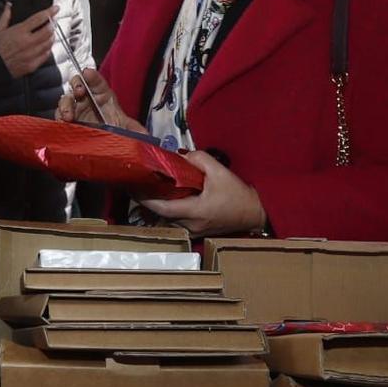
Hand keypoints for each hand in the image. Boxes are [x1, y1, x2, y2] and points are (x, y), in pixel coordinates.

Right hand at [0, 3, 57, 78]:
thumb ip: (5, 17)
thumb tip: (9, 6)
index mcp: (19, 32)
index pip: (39, 18)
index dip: (50, 12)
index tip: (55, 8)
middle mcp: (27, 42)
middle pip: (48, 30)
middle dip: (53, 24)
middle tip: (53, 21)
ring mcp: (31, 54)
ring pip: (49, 43)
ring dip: (52, 36)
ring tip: (51, 32)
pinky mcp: (32, 64)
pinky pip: (46, 55)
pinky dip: (48, 49)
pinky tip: (46, 46)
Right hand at [54, 67, 144, 133]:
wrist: (109, 152)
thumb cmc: (119, 136)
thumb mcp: (131, 131)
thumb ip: (137, 130)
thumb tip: (145, 136)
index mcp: (104, 96)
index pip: (97, 81)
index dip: (93, 76)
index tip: (89, 74)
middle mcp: (88, 101)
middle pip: (77, 84)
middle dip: (76, 84)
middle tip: (80, 92)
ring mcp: (76, 111)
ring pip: (65, 100)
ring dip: (65, 104)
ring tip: (68, 115)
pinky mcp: (68, 124)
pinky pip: (58, 117)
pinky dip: (59, 119)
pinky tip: (63, 123)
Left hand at [137, 149, 266, 236]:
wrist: (255, 212)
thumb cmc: (237, 193)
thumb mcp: (219, 171)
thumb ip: (198, 159)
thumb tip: (179, 155)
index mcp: (195, 211)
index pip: (161, 207)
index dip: (144, 198)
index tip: (132, 186)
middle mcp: (191, 225)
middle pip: (161, 214)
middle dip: (147, 200)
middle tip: (135, 183)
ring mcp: (193, 231)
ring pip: (167, 219)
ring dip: (156, 205)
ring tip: (146, 188)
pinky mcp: (197, 231)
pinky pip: (176, 221)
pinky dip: (167, 209)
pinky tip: (163, 197)